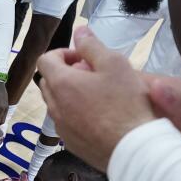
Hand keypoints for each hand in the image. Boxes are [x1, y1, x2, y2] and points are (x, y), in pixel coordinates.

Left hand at [37, 25, 156, 169]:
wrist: (135, 149)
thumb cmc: (127, 103)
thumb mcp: (114, 64)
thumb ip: (92, 45)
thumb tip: (79, 31)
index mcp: (61, 84)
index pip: (45, 60)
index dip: (63, 53)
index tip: (84, 57)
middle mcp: (54, 107)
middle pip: (48, 82)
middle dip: (65, 73)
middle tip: (93, 74)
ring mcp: (61, 128)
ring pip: (56, 104)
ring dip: (70, 94)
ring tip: (98, 96)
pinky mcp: (71, 144)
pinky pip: (66, 123)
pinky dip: (75, 114)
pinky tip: (100, 117)